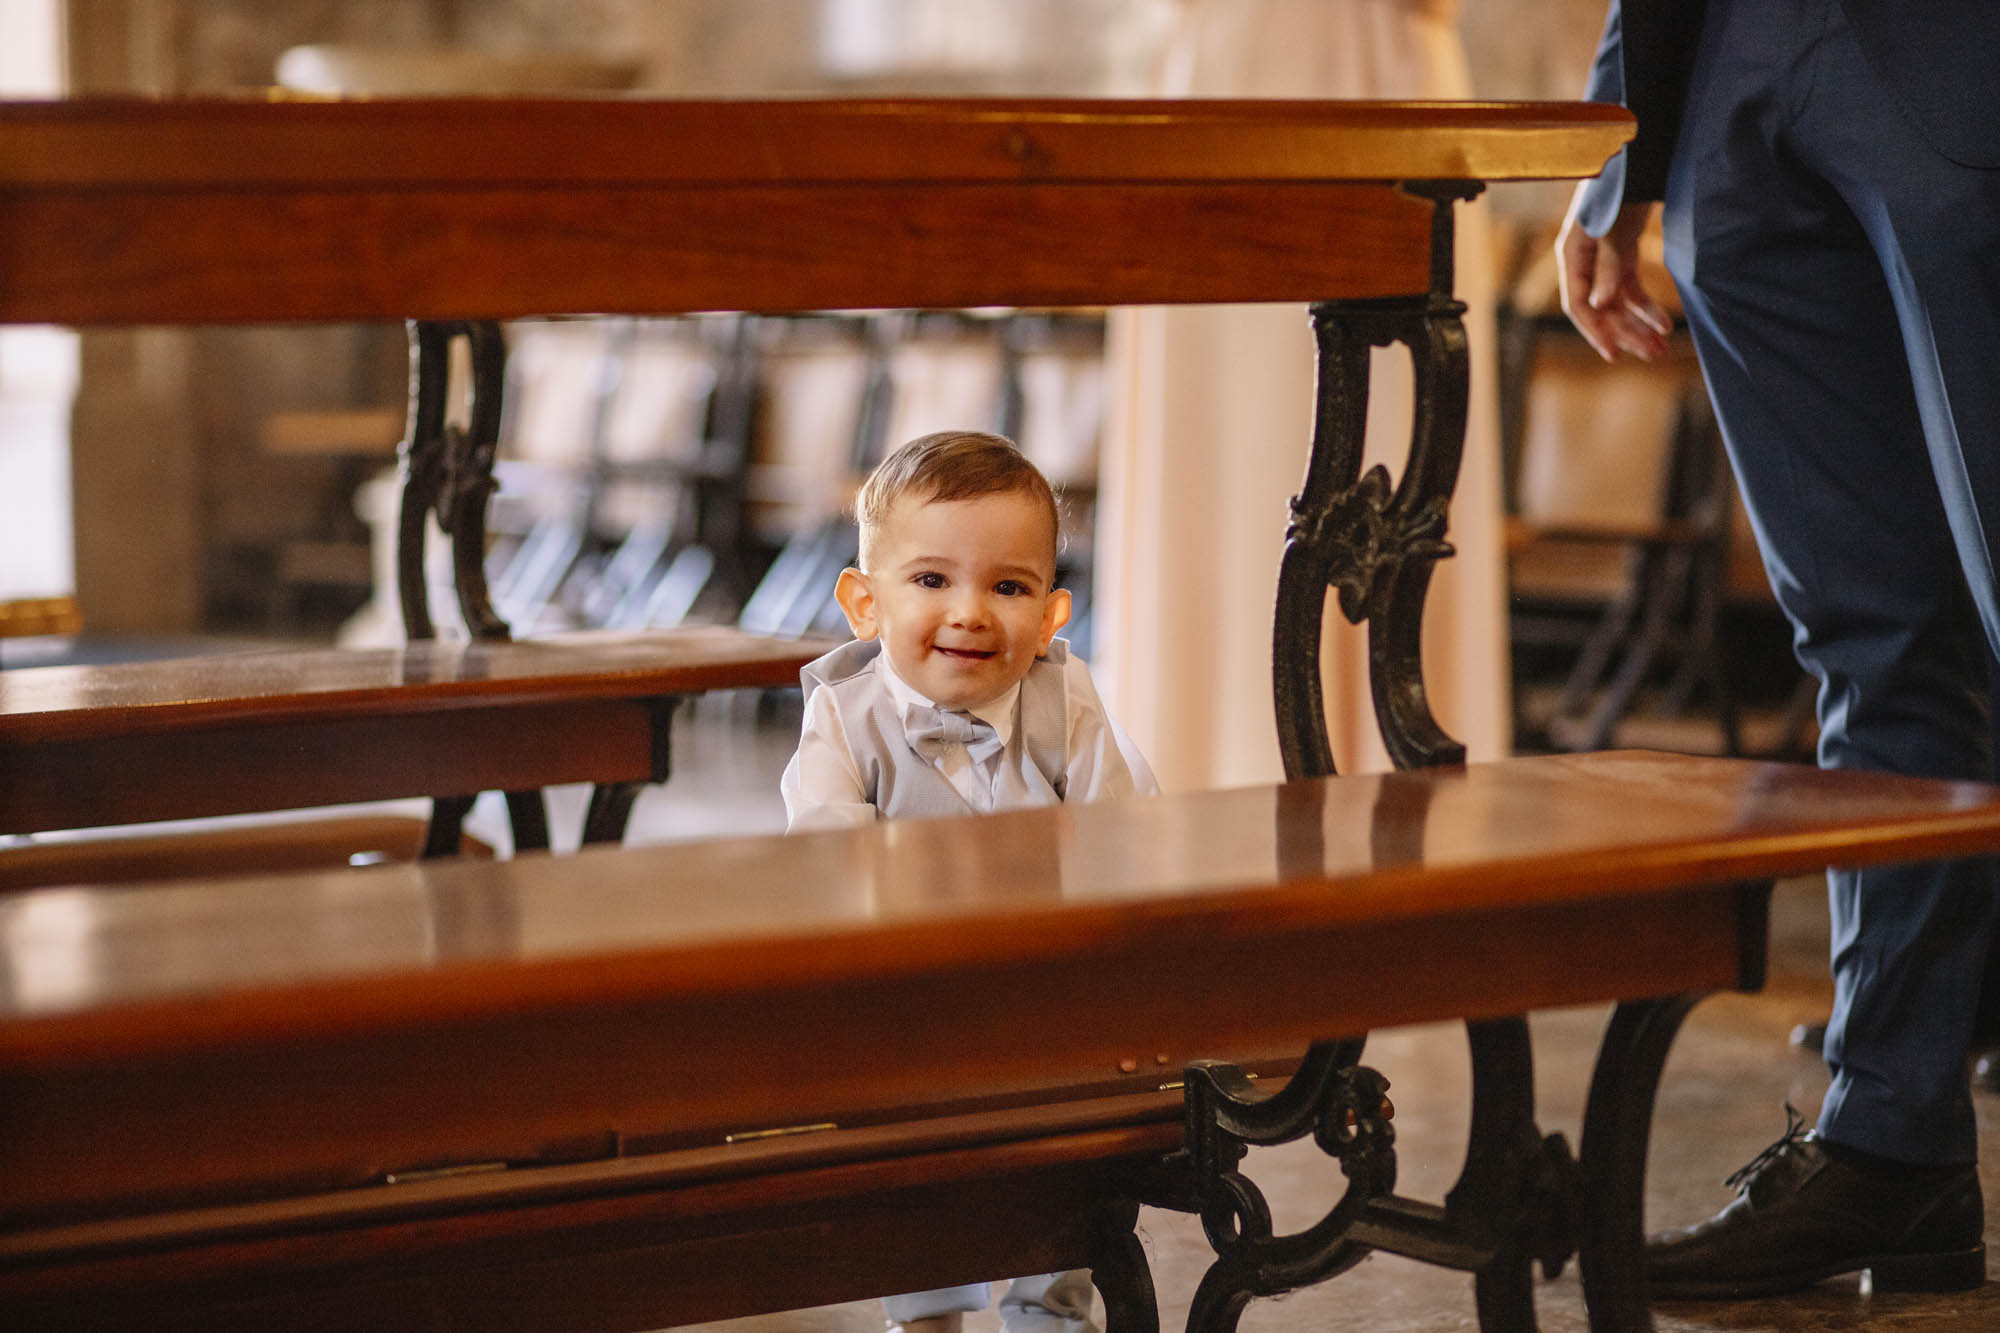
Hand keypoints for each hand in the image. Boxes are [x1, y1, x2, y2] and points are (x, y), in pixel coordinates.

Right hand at [1556, 187, 1671, 361]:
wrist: (1639, 152)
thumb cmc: (1620, 184)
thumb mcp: (1613, 226)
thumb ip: (1608, 264)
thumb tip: (1599, 306)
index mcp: (1571, 254)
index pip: (1577, 304)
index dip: (1594, 331)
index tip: (1613, 354)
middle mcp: (1583, 261)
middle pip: (1601, 309)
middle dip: (1626, 333)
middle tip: (1652, 354)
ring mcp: (1603, 258)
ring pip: (1618, 303)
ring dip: (1639, 326)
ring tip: (1662, 346)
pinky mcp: (1622, 252)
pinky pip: (1632, 289)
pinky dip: (1647, 306)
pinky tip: (1665, 322)